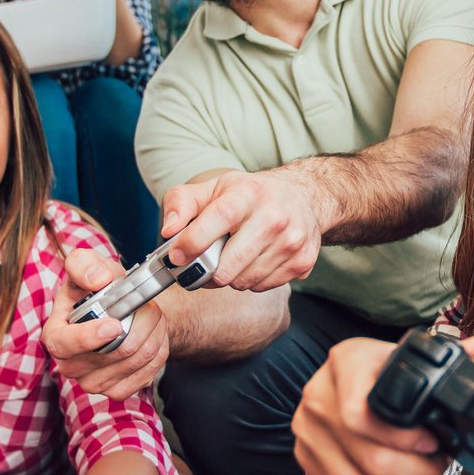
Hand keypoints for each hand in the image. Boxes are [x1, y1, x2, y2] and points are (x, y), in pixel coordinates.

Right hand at [42, 247, 170, 399]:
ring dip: (154, 332)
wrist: (122, 311)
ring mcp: (93, 382)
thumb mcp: (86, 266)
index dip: (89, 337)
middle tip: (149, 305)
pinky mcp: (116, 391)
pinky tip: (153, 335)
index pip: (64, 344)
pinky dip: (159, 350)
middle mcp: (70, 365)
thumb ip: (84, 264)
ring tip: (153, 315)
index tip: (114, 325)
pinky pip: (148, 372)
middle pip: (114, 351)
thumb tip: (98, 280)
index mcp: (56, 335)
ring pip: (137, 359)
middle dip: (140, 323)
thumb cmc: (99, 290)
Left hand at [160, 169, 324, 292]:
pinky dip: (251, 279)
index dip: (192, 242)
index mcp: (249, 193)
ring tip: (233, 256)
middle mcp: (274, 216)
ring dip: (230, 275)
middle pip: (227, 267)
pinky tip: (254, 260)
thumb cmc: (251, 195)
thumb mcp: (214, 188)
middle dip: (207, 270)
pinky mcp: (302, 262)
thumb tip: (168, 231)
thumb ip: (181, 203)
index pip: (218, 218)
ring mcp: (292, 242)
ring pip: (242, 282)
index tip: (176, 256)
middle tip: (203, 262)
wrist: (304, 197)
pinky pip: (261, 287)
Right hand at [291, 336, 473, 474]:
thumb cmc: (387, 371)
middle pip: (369, 457)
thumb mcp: (421, 356)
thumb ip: (469, 354)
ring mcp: (308, 432)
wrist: (345, 383)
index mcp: (347, 362)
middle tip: (440, 467)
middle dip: (416, 472)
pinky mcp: (309, 461)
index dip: (406, 439)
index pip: (364, 413)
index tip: (436, 443)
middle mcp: (319, 396)